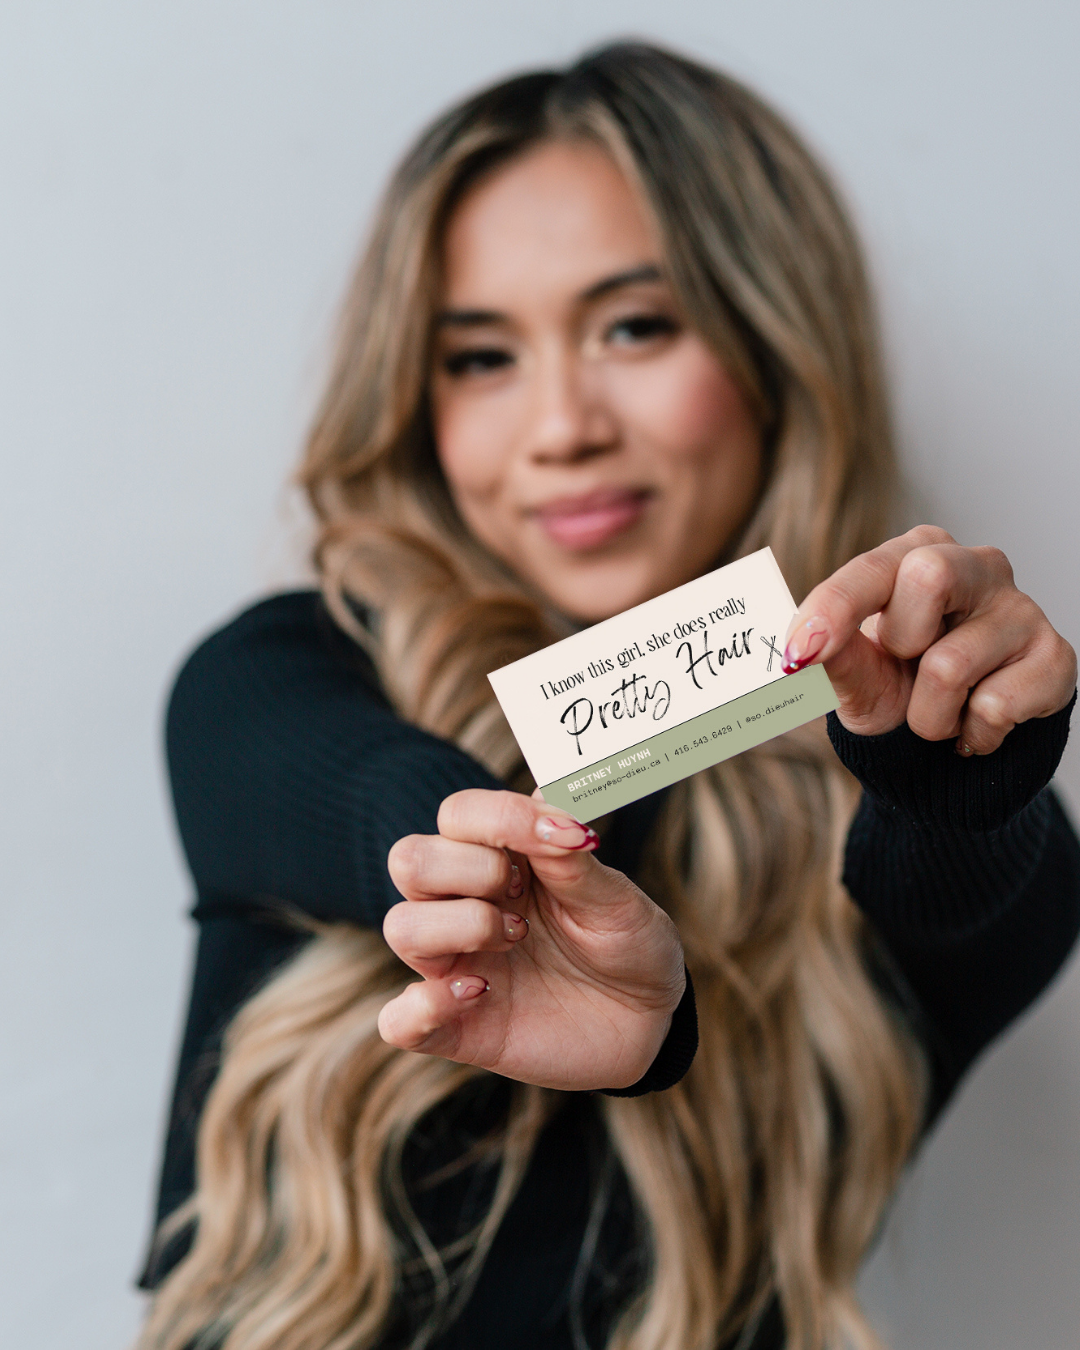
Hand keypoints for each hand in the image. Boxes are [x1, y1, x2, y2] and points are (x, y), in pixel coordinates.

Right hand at [377, 790, 684, 1090]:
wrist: (650, 1019)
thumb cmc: (627, 943)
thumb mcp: (615, 896)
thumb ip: (570, 855)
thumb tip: (542, 800)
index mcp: (500, 859)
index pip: (458, 814)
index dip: (501, 819)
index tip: (562, 838)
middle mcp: (465, 905)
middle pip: (410, 859)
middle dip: (471, 870)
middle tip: (524, 897)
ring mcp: (455, 966)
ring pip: (400, 927)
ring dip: (461, 927)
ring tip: (517, 940)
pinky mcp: (456, 1028)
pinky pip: (399, 1021)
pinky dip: (423, 1008)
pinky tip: (480, 994)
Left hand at [782, 525, 1075, 752]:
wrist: (958, 747)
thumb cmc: (900, 689)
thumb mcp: (855, 675)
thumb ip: (830, 656)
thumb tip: (798, 649)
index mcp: (918, 553)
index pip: (871, 568)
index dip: (832, 608)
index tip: (797, 652)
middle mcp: (977, 566)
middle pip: (929, 575)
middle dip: (901, 641)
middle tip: (906, 666)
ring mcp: (1022, 609)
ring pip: (951, 664)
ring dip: (928, 714)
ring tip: (941, 711)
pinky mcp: (1055, 656)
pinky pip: (995, 707)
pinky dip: (971, 734)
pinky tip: (976, 723)